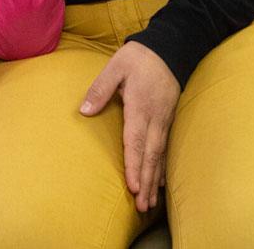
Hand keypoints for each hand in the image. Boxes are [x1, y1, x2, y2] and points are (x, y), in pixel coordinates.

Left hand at [80, 42, 180, 212]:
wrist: (169, 47)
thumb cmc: (139, 57)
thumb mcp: (115, 67)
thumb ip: (100, 89)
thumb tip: (84, 111)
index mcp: (139, 106)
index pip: (136, 141)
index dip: (134, 165)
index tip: (133, 186)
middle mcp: (155, 118)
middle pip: (150, 155)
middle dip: (146, 182)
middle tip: (142, 206)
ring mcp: (164, 120)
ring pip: (160, 155)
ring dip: (155, 180)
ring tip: (150, 202)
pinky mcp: (169, 119)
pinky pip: (166, 148)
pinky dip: (163, 167)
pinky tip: (161, 181)